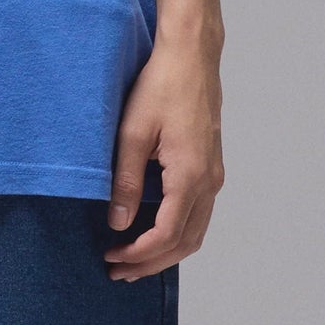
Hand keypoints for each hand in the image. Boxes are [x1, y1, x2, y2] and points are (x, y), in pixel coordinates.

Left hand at [102, 36, 224, 279]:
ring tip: (134, 258)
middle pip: (185, 243)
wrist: (191, 54)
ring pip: (195, 231)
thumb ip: (126, 180)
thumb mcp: (133, 131)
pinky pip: (199, 212)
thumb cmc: (162, 84)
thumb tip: (118, 223)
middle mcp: (209, 181)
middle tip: (119, 270)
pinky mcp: (211, 164)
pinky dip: (178, 231)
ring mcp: (213, 173)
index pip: (166, 235)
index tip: (111, 256)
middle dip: (151, 262)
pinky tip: (155, 228)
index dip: (138, 253)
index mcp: (190, 176)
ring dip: (166, 250)